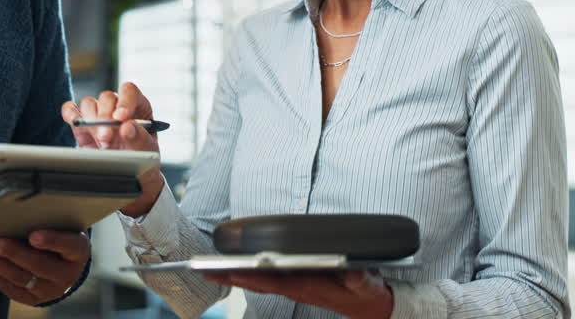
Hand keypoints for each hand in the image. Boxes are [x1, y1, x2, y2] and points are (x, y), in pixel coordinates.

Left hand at [0, 230, 89, 305]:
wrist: (65, 265)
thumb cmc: (60, 236)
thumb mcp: (62, 227)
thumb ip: (47, 221)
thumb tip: (15, 211)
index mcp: (78, 251)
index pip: (69, 245)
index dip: (52, 241)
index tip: (34, 236)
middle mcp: (67, 274)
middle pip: (39, 265)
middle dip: (13, 254)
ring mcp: (50, 289)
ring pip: (21, 278)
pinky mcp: (33, 299)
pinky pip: (11, 290)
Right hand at [61, 82, 163, 216]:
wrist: (131, 176)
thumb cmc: (143, 159)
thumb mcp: (147, 150)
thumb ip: (140, 138)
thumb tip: (127, 126)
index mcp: (138, 106)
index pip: (129, 91)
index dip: (124, 101)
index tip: (121, 117)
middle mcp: (117, 107)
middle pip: (106, 97)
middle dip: (105, 116)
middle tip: (107, 137)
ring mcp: (99, 115)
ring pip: (89, 103)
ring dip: (91, 120)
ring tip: (101, 141)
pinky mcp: (83, 126)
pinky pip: (72, 111)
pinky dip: (70, 114)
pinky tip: (75, 122)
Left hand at [204, 270, 393, 318]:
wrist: (370, 307)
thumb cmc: (366, 293)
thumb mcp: (368, 286)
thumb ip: (361, 281)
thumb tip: (354, 274)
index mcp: (308, 288)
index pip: (273, 281)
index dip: (251, 276)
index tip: (230, 271)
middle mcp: (296, 288)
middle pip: (257, 282)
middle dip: (231, 275)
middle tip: (204, 270)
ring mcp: (294, 287)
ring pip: (258, 281)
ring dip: (235, 275)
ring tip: (210, 268)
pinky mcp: (295, 284)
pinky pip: (266, 279)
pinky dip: (248, 274)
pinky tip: (234, 269)